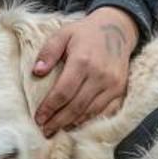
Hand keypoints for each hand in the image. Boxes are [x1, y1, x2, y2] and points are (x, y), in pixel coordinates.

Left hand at [34, 6, 137, 135]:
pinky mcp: (121, 89)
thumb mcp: (63, 34)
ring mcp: (113, 84)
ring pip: (91, 111)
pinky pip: (105, 111)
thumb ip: (48, 52)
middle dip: (58, 121)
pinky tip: (76, 123)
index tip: (38, 118)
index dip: (50, 107)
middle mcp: (99, 75)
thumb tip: (36, 72)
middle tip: (45, 130)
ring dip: (73, 123)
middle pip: (76, 106)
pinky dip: (90, 119)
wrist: (117, 28)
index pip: (63, 92)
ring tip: (57, 130)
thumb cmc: (85, 33)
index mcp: (82, 61)